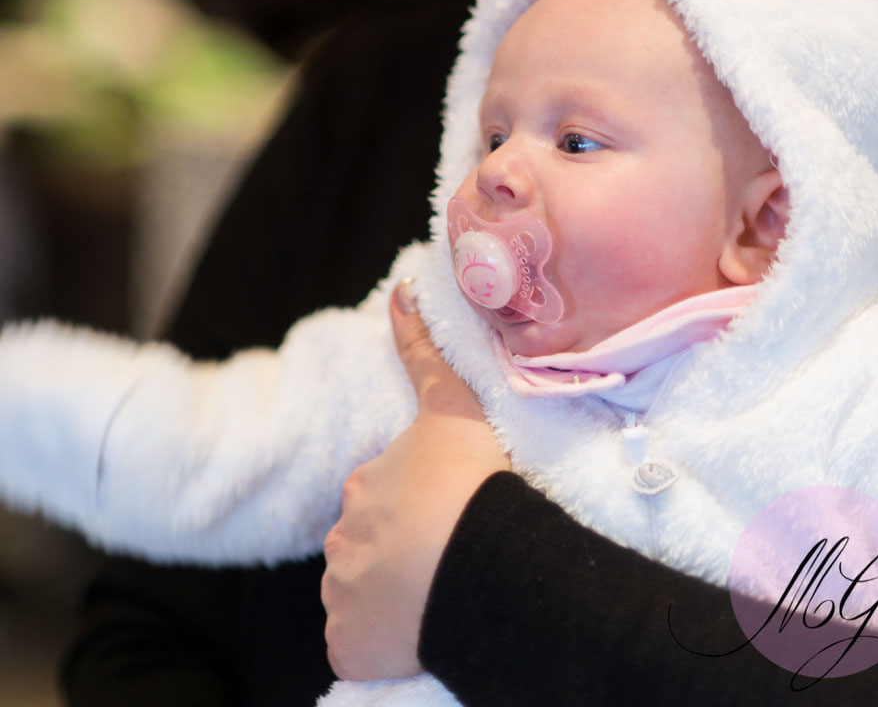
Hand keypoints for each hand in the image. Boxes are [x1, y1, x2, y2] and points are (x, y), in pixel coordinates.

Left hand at [322, 280, 509, 679]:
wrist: (479, 567)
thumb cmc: (470, 484)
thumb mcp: (452, 408)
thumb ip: (423, 352)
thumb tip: (399, 290)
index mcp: (363, 485)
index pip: (379, 495)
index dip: (412, 505)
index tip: (445, 514)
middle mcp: (342, 538)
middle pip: (366, 545)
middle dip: (396, 550)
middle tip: (445, 557)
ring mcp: (341, 594)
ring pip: (361, 593)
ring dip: (390, 596)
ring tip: (438, 595)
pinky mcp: (348, 645)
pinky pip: (357, 644)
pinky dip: (380, 642)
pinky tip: (416, 633)